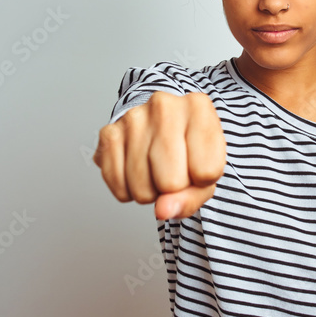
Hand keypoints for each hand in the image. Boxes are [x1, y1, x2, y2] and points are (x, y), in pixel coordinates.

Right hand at [94, 91, 225, 219]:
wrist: (162, 124)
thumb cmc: (188, 148)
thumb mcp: (206, 171)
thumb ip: (191, 197)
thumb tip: (162, 210)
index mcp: (198, 107)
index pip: (206, 172)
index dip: (203, 180)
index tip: (198, 165)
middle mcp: (164, 106)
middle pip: (171, 182)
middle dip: (173, 189)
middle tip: (175, 170)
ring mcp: (132, 118)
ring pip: (142, 189)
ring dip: (150, 191)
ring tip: (155, 169)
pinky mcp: (108, 133)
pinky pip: (117, 185)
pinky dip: (127, 189)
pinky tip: (136, 171)